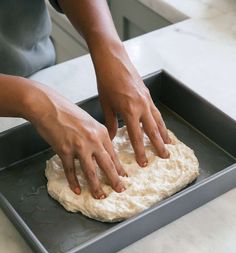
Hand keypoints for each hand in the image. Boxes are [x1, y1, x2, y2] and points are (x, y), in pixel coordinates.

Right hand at [26, 83, 125, 198]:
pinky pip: (71, 170)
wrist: (47, 105)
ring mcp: (78, 146)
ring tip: (100, 196)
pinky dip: (74, 182)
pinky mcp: (64, 150)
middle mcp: (93, 140)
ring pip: (90, 171)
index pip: (113, 155)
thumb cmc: (67, 111)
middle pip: (107, 165)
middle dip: (115, 180)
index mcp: (101, 132)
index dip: (119, 168)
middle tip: (120, 190)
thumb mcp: (88, 121)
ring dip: (96, 186)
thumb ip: (96, 136)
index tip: (123, 177)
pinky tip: (77, 190)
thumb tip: (101, 152)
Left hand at [95, 46, 170, 166]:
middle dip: (159, 145)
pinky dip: (160, 121)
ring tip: (168, 144)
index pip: (137, 137)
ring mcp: (147, 99)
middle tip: (165, 157)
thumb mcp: (106, 104)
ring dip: (164, 134)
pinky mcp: (147, 94)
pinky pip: (156, 111)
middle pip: (153, 131)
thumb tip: (112, 138)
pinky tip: (160, 126)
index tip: (144, 163)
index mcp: (130, 111)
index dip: (141, 151)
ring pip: (158, 120)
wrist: (112, 58)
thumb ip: (111, 123)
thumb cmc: (106, 80)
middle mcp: (142, 106)